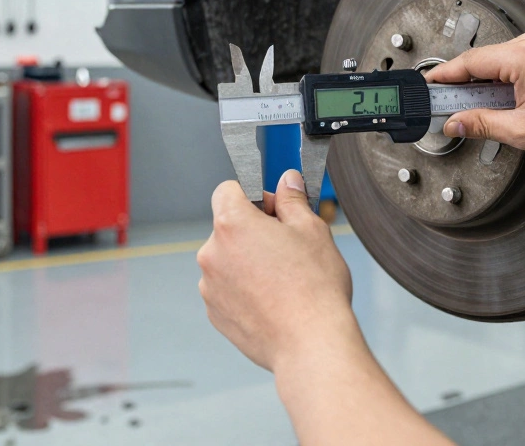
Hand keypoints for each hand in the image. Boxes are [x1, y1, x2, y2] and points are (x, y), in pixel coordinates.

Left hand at [198, 170, 358, 371]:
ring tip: (284, 280)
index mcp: (231, 224)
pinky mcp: (215, 314)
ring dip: (248, 262)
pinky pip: (228, 289)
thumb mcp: (312, 230)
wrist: (311, 343)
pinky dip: (245, 290)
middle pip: (228, 227)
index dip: (255, 196)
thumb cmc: (314, 286)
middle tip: (288, 248)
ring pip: (228, 260)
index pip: (228, 190)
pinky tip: (274, 301)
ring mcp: (209, 287)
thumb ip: (292, 200)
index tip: (277, 212)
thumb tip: (287, 181)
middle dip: (254, 231)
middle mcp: (211, 254)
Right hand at [425, 23, 524, 160]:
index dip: (445, 75)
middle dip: (472, 84)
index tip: (430, 85)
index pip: (471, 62)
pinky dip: (519, 74)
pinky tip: (521, 97)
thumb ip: (483, 124)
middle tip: (458, 108)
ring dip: (497, 80)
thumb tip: (456, 123)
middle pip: (490, 58)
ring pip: (510, 57)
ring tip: (498, 109)